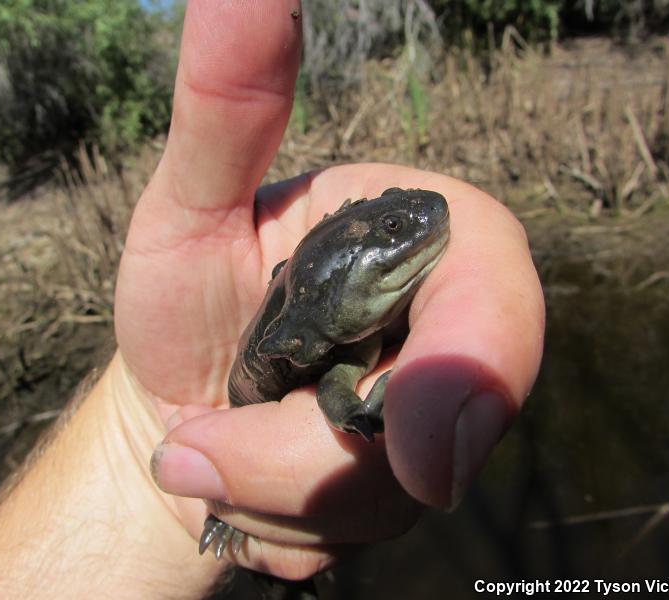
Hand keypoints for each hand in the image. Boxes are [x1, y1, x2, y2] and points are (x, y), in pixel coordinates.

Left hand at [114, 0, 543, 580]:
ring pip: (400, 495)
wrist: (171, 399)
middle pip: (449, 421)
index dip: (473, 373)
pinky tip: (243, 489)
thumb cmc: (183, 296)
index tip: (417, 457)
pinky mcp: (396, 487)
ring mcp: (425, 416)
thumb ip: (226, 110)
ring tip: (206, 448)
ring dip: (282, 496)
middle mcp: (439, 325)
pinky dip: (289, 529)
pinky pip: (364, 534)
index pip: (497, 294)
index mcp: (420, 240)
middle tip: (201, 447)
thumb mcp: (186, 201)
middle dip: (318, 463)